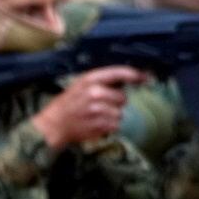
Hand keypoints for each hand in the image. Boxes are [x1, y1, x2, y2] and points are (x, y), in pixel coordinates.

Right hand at [31, 66, 147, 148]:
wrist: (54, 124)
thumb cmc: (69, 103)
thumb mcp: (81, 85)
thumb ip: (102, 81)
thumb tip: (129, 79)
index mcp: (90, 79)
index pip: (118, 73)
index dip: (134, 74)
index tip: (145, 77)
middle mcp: (95, 93)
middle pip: (122, 97)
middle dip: (116, 102)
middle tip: (102, 105)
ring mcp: (97, 110)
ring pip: (120, 113)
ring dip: (112, 116)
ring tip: (97, 116)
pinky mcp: (99, 124)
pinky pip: (116, 125)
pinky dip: (109, 126)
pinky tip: (96, 123)